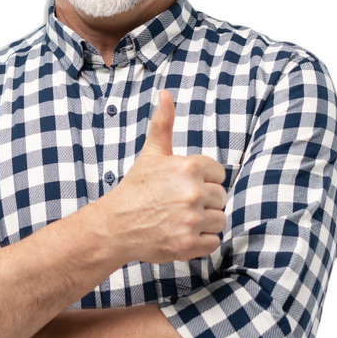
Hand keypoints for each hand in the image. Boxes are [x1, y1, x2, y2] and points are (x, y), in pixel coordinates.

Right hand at [106, 91, 226, 263]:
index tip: (182, 187)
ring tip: (180, 220)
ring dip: (204, 223)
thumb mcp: (151, 154)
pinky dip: (200, 242)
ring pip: (219, 220)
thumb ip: (163, 123)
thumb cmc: (135, 189)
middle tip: (179, 205)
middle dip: (204, 203)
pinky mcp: (189, 244)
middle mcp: (193, 192)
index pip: (219, 174)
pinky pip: (213, 242)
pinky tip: (181, 234)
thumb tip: (165, 93)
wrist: (115, 226)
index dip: (203, 181)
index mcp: (188, 167)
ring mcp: (191, 219)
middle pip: (221, 198)